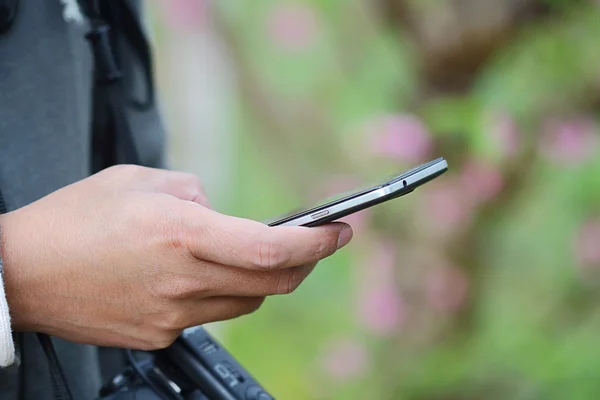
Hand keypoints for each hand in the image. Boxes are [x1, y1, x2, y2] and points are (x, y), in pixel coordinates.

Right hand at [0, 165, 351, 349]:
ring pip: (246, 301)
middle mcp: (183, 279)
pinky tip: (193, 275)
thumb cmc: (73, 219)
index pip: (272, 246)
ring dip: (259, 277)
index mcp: (181, 233)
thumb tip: (221, 213)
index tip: (339, 231)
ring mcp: (172, 315)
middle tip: (312, 242)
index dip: (316, 242)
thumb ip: (193, 194)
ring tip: (242, 253)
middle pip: (272, 282)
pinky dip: (218, 292)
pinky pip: (209, 314)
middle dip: (303, 262)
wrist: (22, 272)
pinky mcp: (159, 335)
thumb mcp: (139, 180)